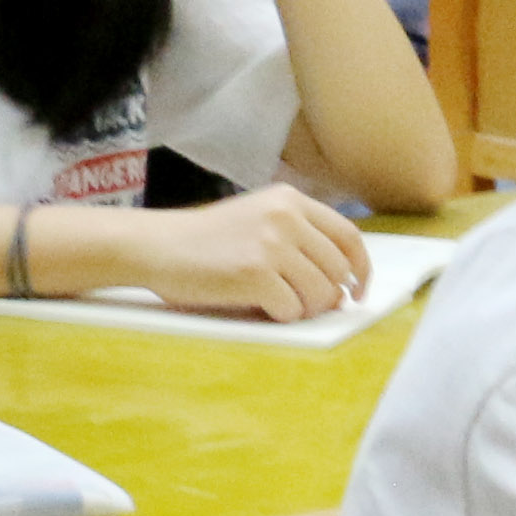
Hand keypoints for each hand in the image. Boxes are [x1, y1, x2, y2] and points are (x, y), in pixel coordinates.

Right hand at [110, 183, 371, 319]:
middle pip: (338, 271)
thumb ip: (301, 239)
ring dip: (304, 308)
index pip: (348, 237)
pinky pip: (292, 310)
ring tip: (276, 302)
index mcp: (289, 199)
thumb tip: (342, 288)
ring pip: (321, 294)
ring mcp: (271, 244)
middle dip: (327, 296)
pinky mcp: (256, 274)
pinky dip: (279, 316)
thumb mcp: (258, 219)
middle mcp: (285, 217)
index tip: (356, 289)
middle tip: (303, 303)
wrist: (155, 245)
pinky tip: (256, 304)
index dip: (360, 269)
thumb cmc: (207, 240)